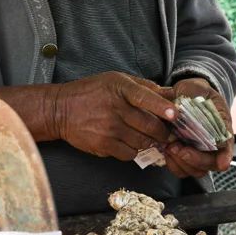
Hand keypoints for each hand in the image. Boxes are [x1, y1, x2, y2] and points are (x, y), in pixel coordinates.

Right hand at [50, 71, 177, 159]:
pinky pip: (130, 154)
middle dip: (163, 131)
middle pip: (150, 126)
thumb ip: (145, 87)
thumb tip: (172, 94)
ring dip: (148, 141)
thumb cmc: (92, 92)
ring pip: (143, 142)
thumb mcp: (116, 80)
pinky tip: (128, 141)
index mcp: (120, 88)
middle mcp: (114, 108)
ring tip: (144, 135)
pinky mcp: (103, 145)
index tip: (175, 115)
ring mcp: (108, 129)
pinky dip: (134, 150)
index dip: (162, 107)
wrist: (60, 110)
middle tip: (167, 132)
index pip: (145, 97)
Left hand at [162, 77, 233, 176]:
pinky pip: (181, 170)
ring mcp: (198, 153)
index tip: (221, 163)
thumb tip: (194, 110)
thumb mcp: (203, 91)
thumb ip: (201, 98)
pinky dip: (173, 164)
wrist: (187, 94)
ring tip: (170, 148)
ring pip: (195, 171)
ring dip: (181, 163)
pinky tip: (166, 151)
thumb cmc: (198, 93)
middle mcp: (212, 147)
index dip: (225, 157)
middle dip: (194, 160)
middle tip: (177, 147)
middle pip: (209, 165)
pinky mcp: (184, 156)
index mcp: (222, 131)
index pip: (227, 149)